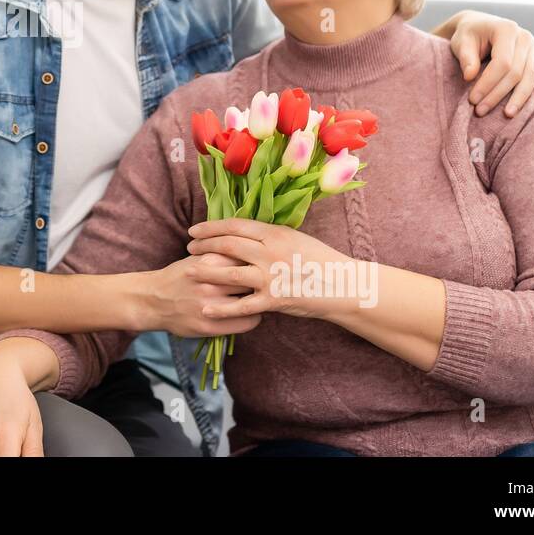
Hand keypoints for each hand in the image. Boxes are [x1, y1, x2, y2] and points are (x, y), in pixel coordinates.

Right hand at [0, 343, 45, 456]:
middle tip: (17, 450)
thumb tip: (36, 468)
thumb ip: (34, 454)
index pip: (9, 467)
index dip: (17, 464)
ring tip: (8, 449)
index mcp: (4, 442)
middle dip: (10, 460)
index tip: (21, 455)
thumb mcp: (33, 427)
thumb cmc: (17, 401)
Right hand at [147, 251, 264, 337]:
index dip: (258, 260)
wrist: (154, 300)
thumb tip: (254, 251)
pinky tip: (250, 312)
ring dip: (260, 299)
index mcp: (208, 261)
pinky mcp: (210, 325)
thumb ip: (223, 254)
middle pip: (252, 278)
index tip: (262, 264)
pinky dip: (254, 317)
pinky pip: (246, 322)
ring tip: (261, 297)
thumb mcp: (198, 257)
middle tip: (267, 281)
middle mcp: (210, 282)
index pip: (246, 257)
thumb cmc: (181, 276)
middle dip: (262, 280)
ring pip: (252, 301)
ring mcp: (210, 306)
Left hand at [185, 218, 360, 320]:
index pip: (235, 226)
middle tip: (188, 247)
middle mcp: (270, 252)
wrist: (344, 285)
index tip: (195, 230)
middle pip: (228, 245)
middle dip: (204, 245)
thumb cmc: (322, 260)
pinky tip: (207, 308)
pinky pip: (243, 305)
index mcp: (275, 234)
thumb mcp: (296, 239)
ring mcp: (271, 277)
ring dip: (206, 272)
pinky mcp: (275, 300)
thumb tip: (247, 232)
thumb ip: (270, 236)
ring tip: (189, 271)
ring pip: (229, 273)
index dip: (211, 227)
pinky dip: (223, 308)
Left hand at [448, 11, 533, 116]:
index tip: (473, 100)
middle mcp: (525, 37)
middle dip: (498, 94)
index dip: (488, 83)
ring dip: (520, 98)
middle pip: (516, 72)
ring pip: (532, 76)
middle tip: (481, 111)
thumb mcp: (462, 42)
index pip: (501, 62)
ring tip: (507, 115)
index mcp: (506, 30)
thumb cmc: (469, 36)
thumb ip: (466, 57)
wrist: (481, 27)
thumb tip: (469, 76)